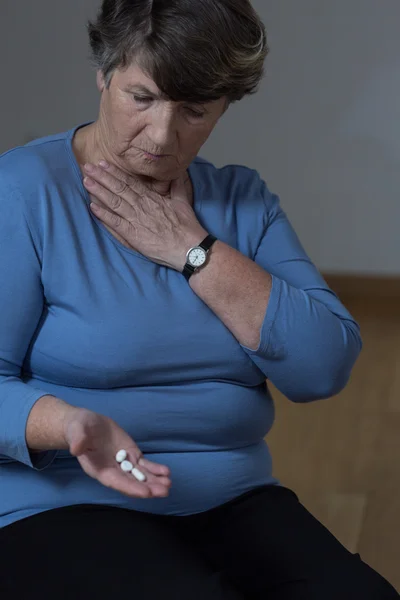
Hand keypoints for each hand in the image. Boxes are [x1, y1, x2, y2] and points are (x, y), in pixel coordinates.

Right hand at [63, 408, 170, 498]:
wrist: (86, 424)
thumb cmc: (78, 428)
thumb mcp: (76, 430)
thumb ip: (78, 440)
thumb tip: (76, 449)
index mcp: (98, 469)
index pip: (116, 482)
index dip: (131, 487)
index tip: (146, 493)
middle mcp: (112, 470)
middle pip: (131, 482)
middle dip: (148, 488)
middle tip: (164, 491)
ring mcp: (123, 464)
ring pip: (140, 476)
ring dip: (154, 481)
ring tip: (169, 484)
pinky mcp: (131, 455)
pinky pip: (144, 465)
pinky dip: (155, 469)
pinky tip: (166, 472)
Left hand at [83, 161, 207, 270]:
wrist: (189, 247)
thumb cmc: (187, 227)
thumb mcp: (183, 201)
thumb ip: (177, 185)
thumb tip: (177, 171)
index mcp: (152, 198)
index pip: (130, 182)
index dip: (115, 172)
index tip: (103, 164)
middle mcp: (142, 206)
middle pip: (118, 188)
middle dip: (102, 177)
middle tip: (87, 167)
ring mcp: (136, 220)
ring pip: (114, 202)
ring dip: (99, 191)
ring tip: (86, 181)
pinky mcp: (134, 235)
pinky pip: (115, 223)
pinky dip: (103, 215)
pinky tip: (92, 207)